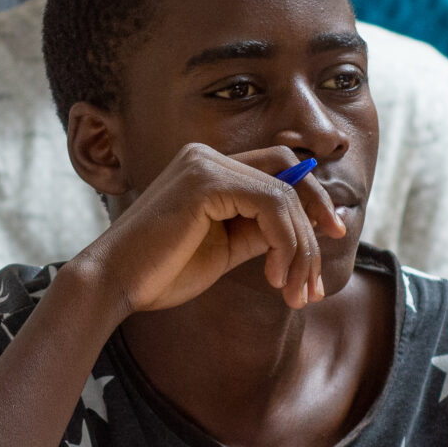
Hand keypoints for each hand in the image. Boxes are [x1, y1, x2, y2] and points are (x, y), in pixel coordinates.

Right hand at [69, 145, 346, 318]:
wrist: (114, 284)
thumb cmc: (161, 273)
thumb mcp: (223, 249)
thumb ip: (257, 231)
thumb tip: (303, 231)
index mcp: (207, 167)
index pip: (278, 168)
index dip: (313, 199)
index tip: (333, 235)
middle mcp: (206, 156)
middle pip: (289, 175)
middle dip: (315, 227)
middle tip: (315, 283)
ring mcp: (204, 164)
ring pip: (284, 194)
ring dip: (300, 248)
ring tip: (294, 290)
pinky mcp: (205, 182)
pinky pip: (270, 205)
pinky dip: (284, 242)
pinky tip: (275, 276)